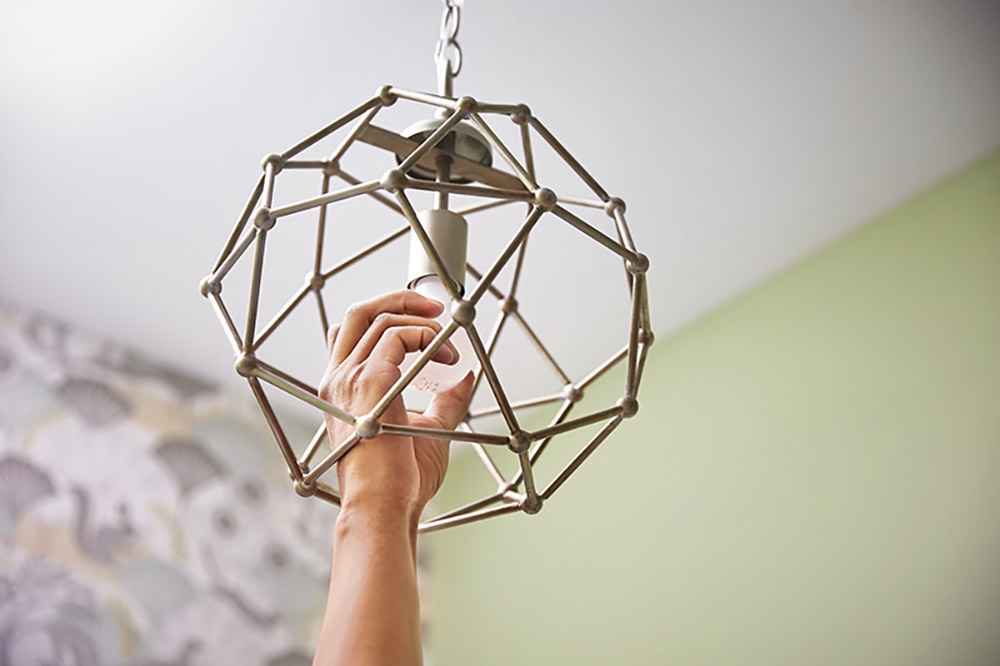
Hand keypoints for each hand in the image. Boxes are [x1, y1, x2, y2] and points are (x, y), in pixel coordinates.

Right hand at [318, 291, 473, 522]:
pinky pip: (398, 335)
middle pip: (359, 313)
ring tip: (449, 345)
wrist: (385, 506)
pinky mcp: (370, 381)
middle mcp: (338, 379)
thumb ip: (444, 401)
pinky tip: (448, 358)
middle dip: (399, 299)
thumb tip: (465, 376)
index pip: (351, 333)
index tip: (421, 321)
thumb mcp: (427, 430)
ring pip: (381, 319)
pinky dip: (427, 336)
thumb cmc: (400, 481)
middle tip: (434, 307)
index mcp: (342, 389)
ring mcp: (349, 378)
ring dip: (423, 322)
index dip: (384, 315)